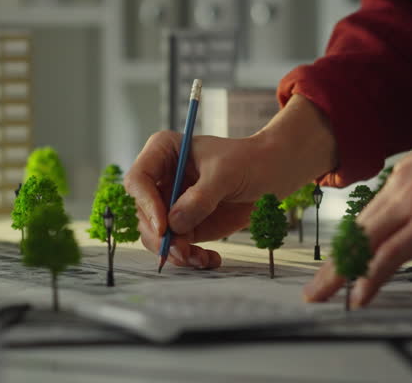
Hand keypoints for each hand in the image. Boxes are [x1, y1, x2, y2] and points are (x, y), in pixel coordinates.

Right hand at [124, 131, 260, 268]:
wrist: (273, 174)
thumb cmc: (249, 161)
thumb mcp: (226, 173)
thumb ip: (200, 198)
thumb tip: (174, 223)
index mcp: (163, 152)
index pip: (138, 180)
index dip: (146, 204)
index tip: (164, 227)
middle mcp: (161, 179)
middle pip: (143, 213)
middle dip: (160, 237)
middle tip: (182, 251)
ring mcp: (172, 204)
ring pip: (156, 235)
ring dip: (175, 252)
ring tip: (200, 258)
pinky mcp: (186, 224)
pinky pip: (177, 246)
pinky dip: (190, 257)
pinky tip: (210, 259)